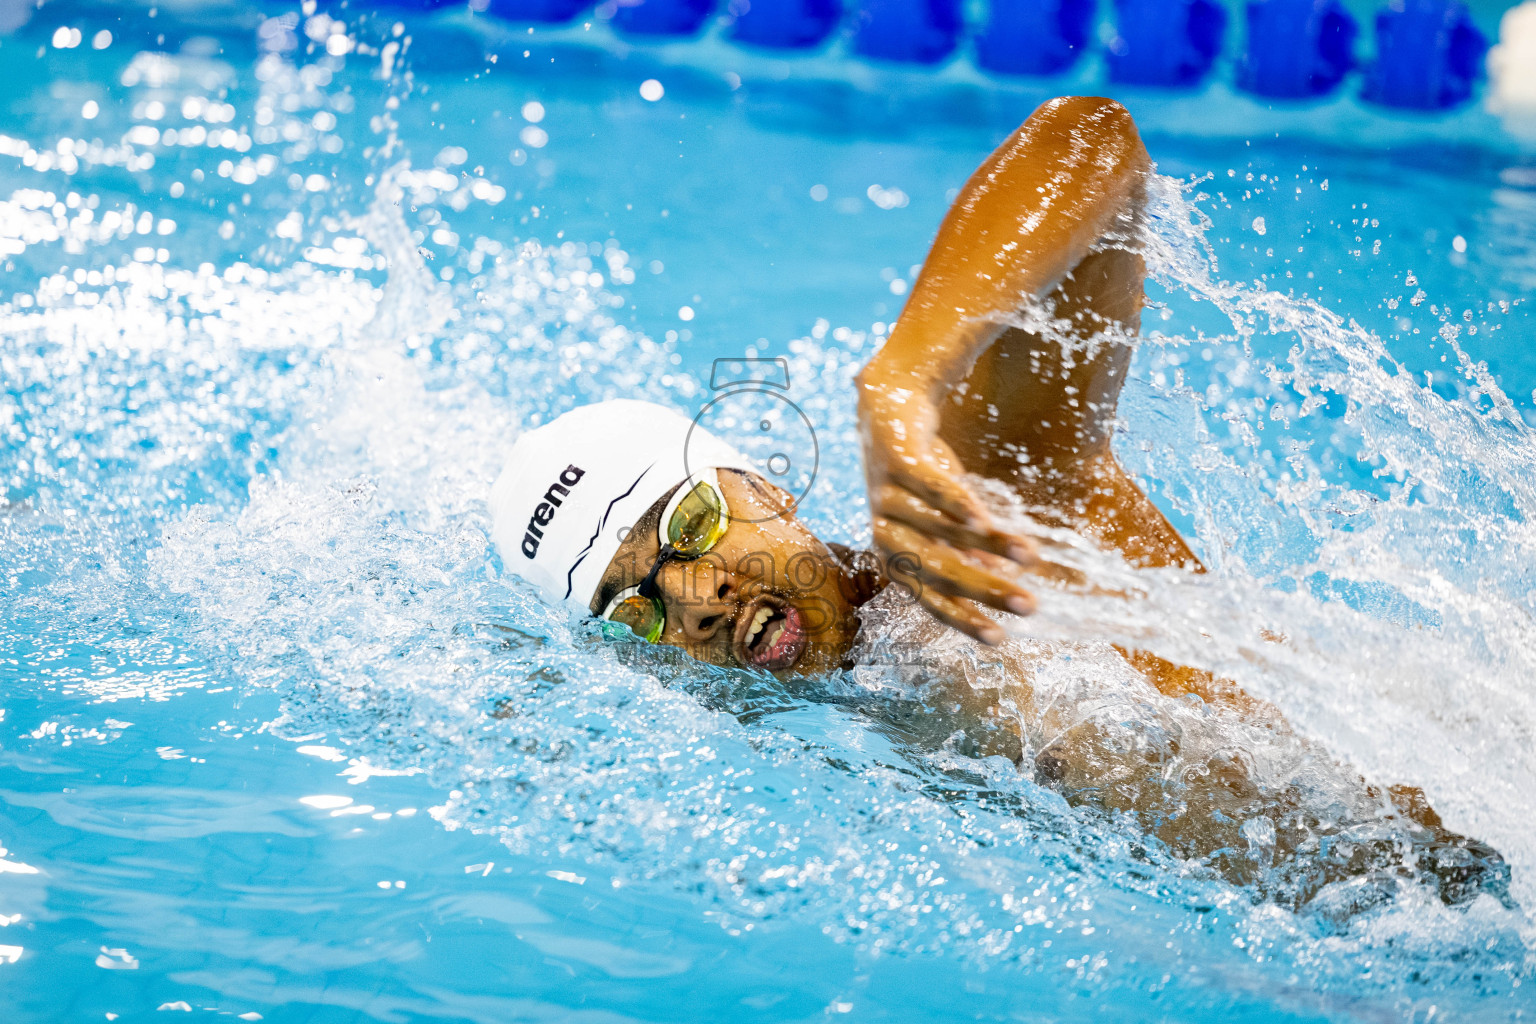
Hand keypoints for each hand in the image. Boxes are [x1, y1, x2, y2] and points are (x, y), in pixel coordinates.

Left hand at [858, 377, 1038, 644]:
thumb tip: (1002, 581)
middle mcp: (884, 536)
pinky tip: (984, 518)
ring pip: (941, 530)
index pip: (931, 599)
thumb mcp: (943, 519)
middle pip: (938, 572)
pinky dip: (955, 504)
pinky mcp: (895, 463)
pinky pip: (928, 487)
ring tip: (1031, 556)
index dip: (965, 620)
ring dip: (987, 546)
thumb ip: (965, 550)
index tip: (1001, 640)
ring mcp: (886, 498)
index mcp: (894, 559)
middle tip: (1030, 606)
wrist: (890, 408)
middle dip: (985, 591)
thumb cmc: (921, 475)